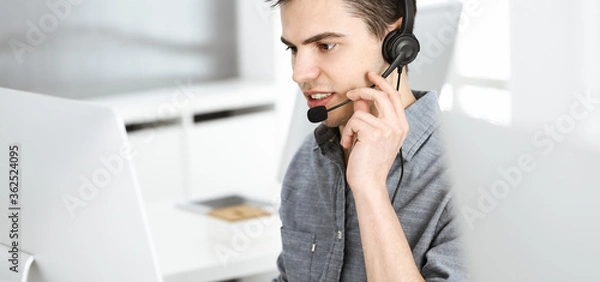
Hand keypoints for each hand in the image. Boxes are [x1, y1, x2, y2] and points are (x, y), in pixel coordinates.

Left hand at [341, 72, 409, 192]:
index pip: (394, 96)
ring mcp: (387, 129)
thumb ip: (368, 115)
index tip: (371, 76)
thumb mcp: (371, 136)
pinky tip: (350, 145)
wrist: (369, 182)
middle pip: (381, 94)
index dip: (382, 83)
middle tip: (350, 93)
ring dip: (350, 126)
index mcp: (401, 126)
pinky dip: (347, 133)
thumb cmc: (370, 163)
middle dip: (362, 90)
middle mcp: (397, 126)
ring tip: (352, 140)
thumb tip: (360, 100)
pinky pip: (353, 121)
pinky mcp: (374, 133)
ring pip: (360, 111)